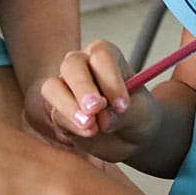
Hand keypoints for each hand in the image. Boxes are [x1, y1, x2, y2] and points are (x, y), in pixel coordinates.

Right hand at [29, 39, 158, 161]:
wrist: (132, 138)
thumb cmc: (138, 115)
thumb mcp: (142, 113)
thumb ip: (125, 114)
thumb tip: (104, 119)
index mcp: (106, 56)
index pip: (101, 56)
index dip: (109, 79)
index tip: (121, 104)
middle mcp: (82, 65)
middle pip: (72, 66)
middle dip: (83, 88)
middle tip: (95, 108)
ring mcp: (66, 87)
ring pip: (53, 88)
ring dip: (69, 106)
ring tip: (90, 126)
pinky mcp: (59, 111)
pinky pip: (56, 115)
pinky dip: (72, 125)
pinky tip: (89, 133)